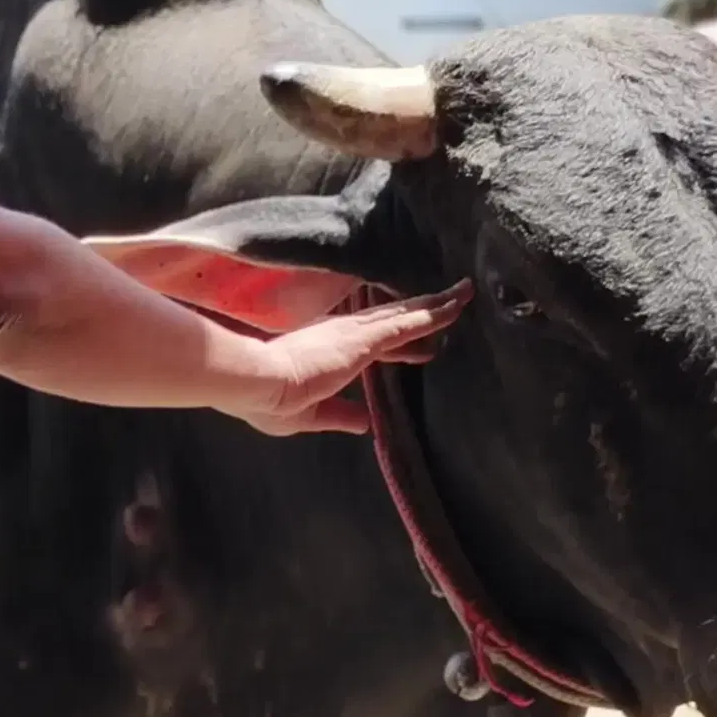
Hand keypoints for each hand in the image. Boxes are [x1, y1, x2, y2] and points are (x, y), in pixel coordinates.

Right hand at [219, 279, 473, 436]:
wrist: (254, 380)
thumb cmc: (268, 399)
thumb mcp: (309, 416)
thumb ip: (338, 416)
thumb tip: (363, 422)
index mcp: (327, 352)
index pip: (370, 344)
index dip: (397, 347)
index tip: (419, 348)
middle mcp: (342, 333)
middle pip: (391, 322)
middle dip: (421, 315)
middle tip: (448, 305)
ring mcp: (355, 332)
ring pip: (406, 315)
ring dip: (437, 306)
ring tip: (463, 294)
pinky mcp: (365, 337)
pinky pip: (410, 322)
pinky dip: (436, 313)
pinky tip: (457, 304)